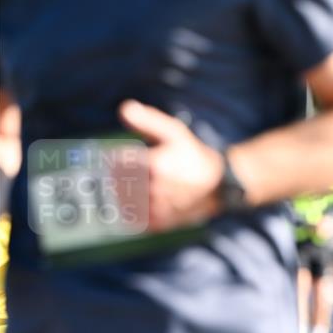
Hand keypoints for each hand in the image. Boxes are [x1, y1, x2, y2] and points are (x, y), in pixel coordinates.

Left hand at [118, 100, 223, 231]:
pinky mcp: (158, 224)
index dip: (116, 158)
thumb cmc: (192, 155)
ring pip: (123, 201)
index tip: (121, 156)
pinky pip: (133, 218)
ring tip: (137, 184)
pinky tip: (141, 199)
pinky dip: (131, 208)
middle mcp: (155, 190)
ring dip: (124, 192)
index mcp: (154, 166)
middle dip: (119, 175)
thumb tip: (124, 108)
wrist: (217, 187)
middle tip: (129, 171)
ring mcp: (156, 209)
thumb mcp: (174, 132)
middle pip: (117, 183)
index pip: (116, 163)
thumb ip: (148, 120)